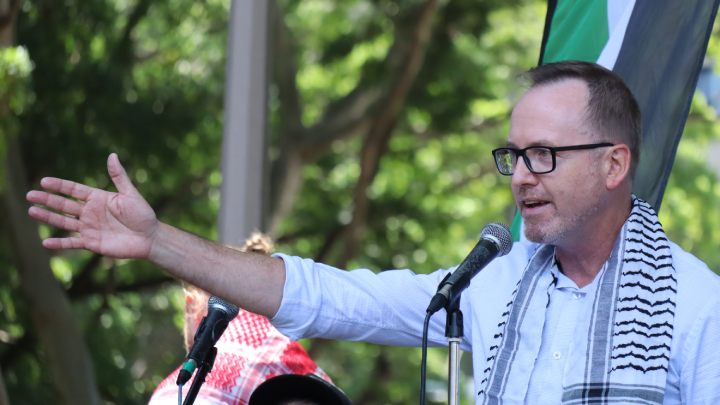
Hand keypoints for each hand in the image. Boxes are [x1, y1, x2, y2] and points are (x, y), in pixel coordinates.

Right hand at [26, 153, 158, 258]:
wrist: (150, 238)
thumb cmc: (143, 215)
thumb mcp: (131, 194)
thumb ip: (119, 176)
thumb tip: (112, 155)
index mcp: (98, 198)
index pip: (74, 190)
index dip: (59, 186)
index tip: (44, 181)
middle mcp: (90, 212)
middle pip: (64, 205)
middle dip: (47, 200)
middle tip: (29, 195)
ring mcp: (90, 228)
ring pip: (64, 222)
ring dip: (48, 217)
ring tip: (31, 211)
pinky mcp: (92, 243)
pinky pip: (73, 243)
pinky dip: (60, 243)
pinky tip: (45, 242)